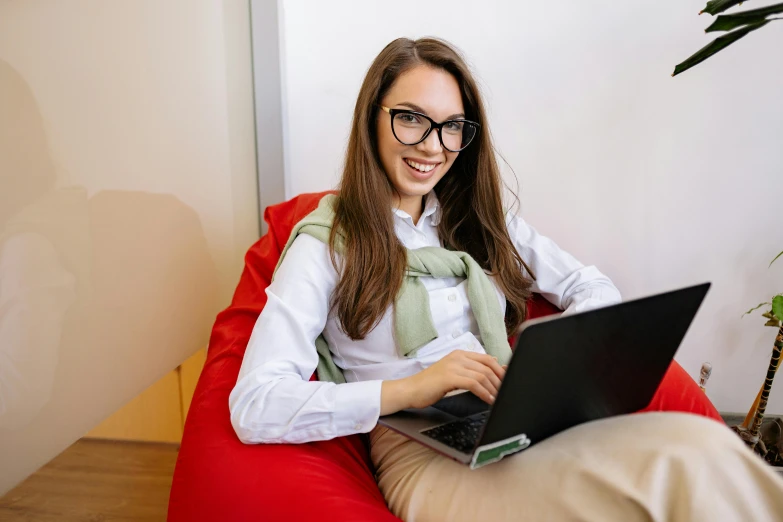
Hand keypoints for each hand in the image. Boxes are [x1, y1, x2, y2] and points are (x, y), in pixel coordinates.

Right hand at [380, 350, 505, 414]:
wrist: (410, 390)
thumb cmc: (430, 385)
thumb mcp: (453, 374)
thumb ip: (471, 369)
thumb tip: (495, 363)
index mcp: (459, 354)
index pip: (487, 359)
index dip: (501, 370)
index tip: (508, 381)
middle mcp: (457, 357)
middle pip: (488, 366)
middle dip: (500, 380)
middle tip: (506, 392)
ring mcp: (453, 365)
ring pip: (482, 375)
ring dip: (493, 389)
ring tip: (498, 399)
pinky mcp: (449, 376)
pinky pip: (474, 383)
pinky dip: (484, 393)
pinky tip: (488, 400)